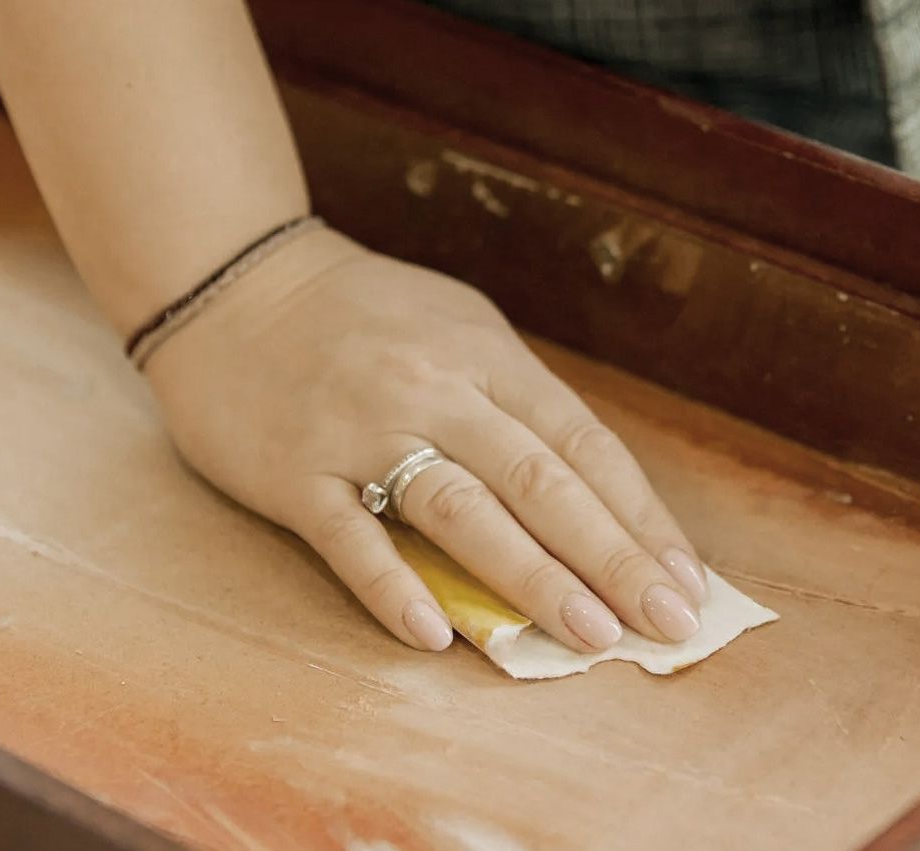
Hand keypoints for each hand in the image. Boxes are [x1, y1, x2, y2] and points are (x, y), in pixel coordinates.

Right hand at [141, 227, 708, 652]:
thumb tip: (593, 496)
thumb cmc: (362, 318)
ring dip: (531, 577)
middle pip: (539, 483)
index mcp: (487, 358)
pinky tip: (436, 637)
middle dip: (612, 559)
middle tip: (666, 624)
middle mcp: (435, 391)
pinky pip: (350, 539)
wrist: (231, 282)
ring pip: (460, 511)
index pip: (583, 447)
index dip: (641, 518)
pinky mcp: (294, 474)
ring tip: (588, 636)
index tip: (688, 581)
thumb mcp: (458, 330)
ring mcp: (363, 433)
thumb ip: (516, 404)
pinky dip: (394, 587)